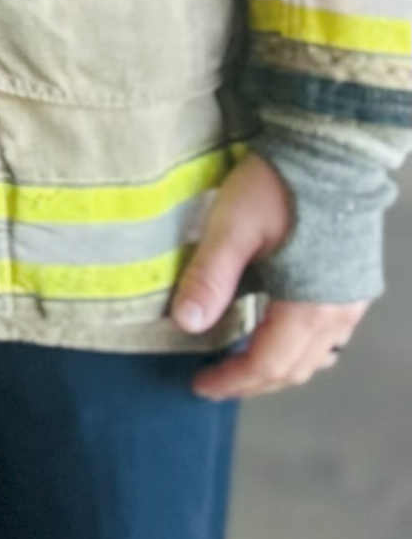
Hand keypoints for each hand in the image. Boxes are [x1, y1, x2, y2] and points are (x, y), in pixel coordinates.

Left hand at [175, 154, 369, 399]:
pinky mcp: (352, 283)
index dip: (233, 381)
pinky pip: (329, 335)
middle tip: (215, 382)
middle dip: (253, 380)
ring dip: (278, 366)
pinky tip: (276, 334)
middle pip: (294, 368)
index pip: (269, 364)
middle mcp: (338, 312)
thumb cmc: (279, 185)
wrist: (328, 152)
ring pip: (315, 356)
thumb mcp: (232, 228)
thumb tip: (185, 324)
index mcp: (310, 306)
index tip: (200, 386)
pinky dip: (299, 346)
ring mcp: (351, 299)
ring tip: (240, 363)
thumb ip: (210, 278)